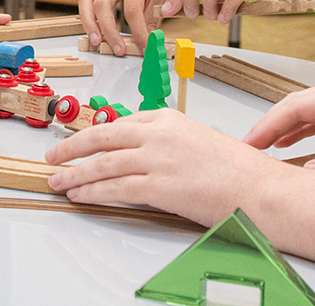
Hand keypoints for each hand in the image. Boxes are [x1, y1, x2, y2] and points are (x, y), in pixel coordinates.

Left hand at [46, 110, 296, 225]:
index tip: (81, 142)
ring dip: (74, 173)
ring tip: (57, 181)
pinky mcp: (158, 186)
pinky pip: (113, 188)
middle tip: (54, 154)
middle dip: (72, 146)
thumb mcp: (200, 143)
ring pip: (102, 163)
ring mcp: (156, 158)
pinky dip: (90, 191)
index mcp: (170, 118)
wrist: (261, 188)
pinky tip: (78, 195)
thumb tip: (145, 160)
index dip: (95, 135)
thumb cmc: (239, 171)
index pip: (122, 123)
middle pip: (102, 136)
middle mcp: (159, 134)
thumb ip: (169, 146)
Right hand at [77, 0, 174, 55]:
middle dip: (108, 30)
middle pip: (102, 5)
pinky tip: (92, 29)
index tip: (145, 47)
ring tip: (96, 42)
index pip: (132, 10)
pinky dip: (86, 15)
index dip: (138, 32)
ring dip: (89, 23)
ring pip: (86, 0)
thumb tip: (148, 42)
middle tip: (117, 49)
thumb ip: (152, 18)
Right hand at [244, 81, 314, 175]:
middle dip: (269, 125)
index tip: (249, 143)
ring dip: (283, 128)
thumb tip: (310, 172)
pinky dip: (301, 131)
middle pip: (297, 105)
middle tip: (246, 148)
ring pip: (307, 112)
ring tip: (260, 149)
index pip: (298, 106)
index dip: (269, 124)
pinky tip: (289, 146)